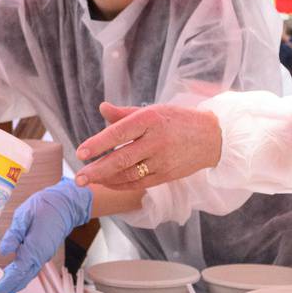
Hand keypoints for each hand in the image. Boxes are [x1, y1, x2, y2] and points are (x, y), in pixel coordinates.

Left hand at [0, 178, 94, 292]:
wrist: (65, 205)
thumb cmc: (44, 207)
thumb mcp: (24, 215)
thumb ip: (14, 234)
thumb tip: (3, 250)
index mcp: (33, 249)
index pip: (16, 273)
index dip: (4, 286)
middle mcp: (39, 257)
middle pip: (21, 281)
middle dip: (6, 292)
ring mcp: (42, 257)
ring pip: (26, 277)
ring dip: (13, 287)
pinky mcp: (42, 254)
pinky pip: (29, 271)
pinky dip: (19, 279)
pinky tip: (11, 280)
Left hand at [74, 101, 222, 192]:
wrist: (212, 138)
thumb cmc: (177, 121)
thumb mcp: (154, 111)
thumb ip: (125, 113)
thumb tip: (102, 108)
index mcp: (151, 119)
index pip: (119, 132)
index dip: (98, 143)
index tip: (81, 152)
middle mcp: (156, 141)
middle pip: (122, 159)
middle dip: (97, 170)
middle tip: (78, 178)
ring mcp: (162, 161)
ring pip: (128, 174)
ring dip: (106, 179)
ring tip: (88, 180)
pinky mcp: (166, 176)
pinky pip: (138, 184)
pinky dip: (120, 184)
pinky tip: (107, 182)